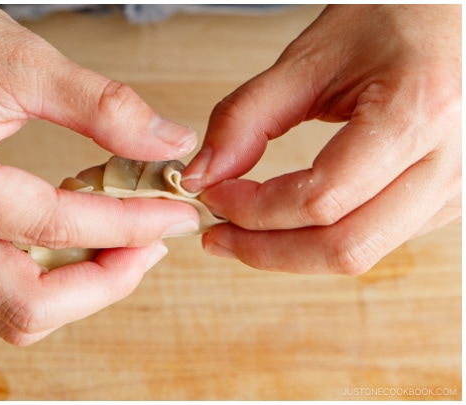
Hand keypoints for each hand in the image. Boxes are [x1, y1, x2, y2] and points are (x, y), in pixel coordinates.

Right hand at [0, 5, 200, 344]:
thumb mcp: (21, 60)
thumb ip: (100, 107)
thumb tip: (167, 143)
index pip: (50, 228)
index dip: (127, 227)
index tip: (172, 214)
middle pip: (23, 305)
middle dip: (102, 284)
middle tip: (149, 245)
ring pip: (2, 312)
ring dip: (71, 292)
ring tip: (116, 244)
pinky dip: (37, 278)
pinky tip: (69, 239)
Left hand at [181, 5, 461, 273]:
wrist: (452, 17)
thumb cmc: (395, 20)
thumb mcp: (310, 58)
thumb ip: (247, 117)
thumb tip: (202, 176)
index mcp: (418, 113)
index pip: (321, 199)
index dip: (253, 209)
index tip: (212, 194)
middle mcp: (453, 161)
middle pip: (345, 247)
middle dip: (266, 250)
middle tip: (218, 233)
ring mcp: (458, 188)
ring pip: (363, 253)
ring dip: (293, 251)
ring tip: (244, 227)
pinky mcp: (451, 201)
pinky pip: (379, 241)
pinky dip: (324, 239)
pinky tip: (289, 221)